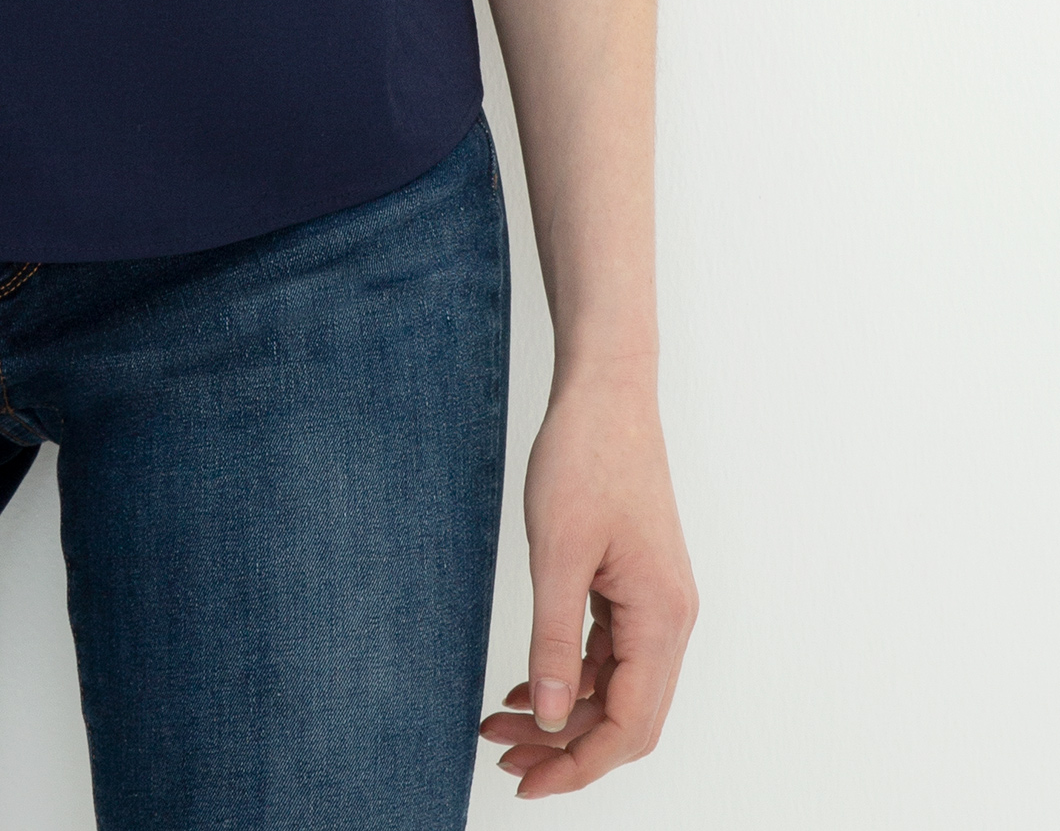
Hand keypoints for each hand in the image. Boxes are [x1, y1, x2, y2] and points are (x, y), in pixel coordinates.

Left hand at [480, 369, 695, 796]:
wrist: (606, 390)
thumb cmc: (586, 455)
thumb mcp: (558, 551)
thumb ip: (553, 639)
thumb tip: (550, 716)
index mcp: (662, 618)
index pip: (629, 726)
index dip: (578, 765)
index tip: (527, 781)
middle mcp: (669, 619)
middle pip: (625, 718)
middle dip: (566, 747)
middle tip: (502, 756)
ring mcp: (655, 603)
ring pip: (614, 688)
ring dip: (562, 713)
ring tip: (500, 723)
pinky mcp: (635, 585)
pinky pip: (606, 654)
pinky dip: (568, 675)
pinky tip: (526, 684)